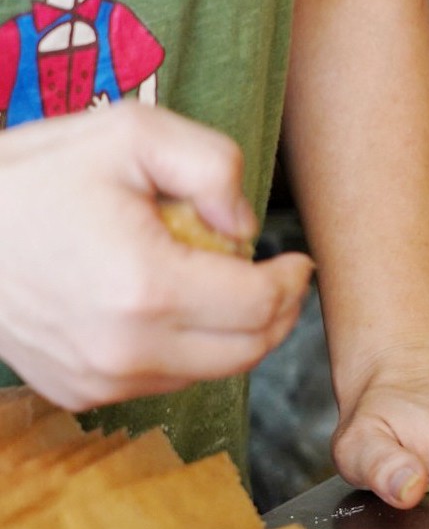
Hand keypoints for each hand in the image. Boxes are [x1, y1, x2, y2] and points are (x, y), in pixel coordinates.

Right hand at [0, 105, 314, 409]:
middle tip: (274, 279)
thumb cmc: (34, 176)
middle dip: (275, 313)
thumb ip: (211, 165)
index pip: (260, 307)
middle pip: (248, 351)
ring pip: (210, 373)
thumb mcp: (129, 134)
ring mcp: (101, 380)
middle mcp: (125, 349)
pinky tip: (163, 308)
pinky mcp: (81, 393)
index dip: (291, 283)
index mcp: (145, 288)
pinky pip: (163, 381)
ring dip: (230, 334)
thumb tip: (245, 227)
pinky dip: (182, 350)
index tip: (295, 261)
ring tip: (212, 284)